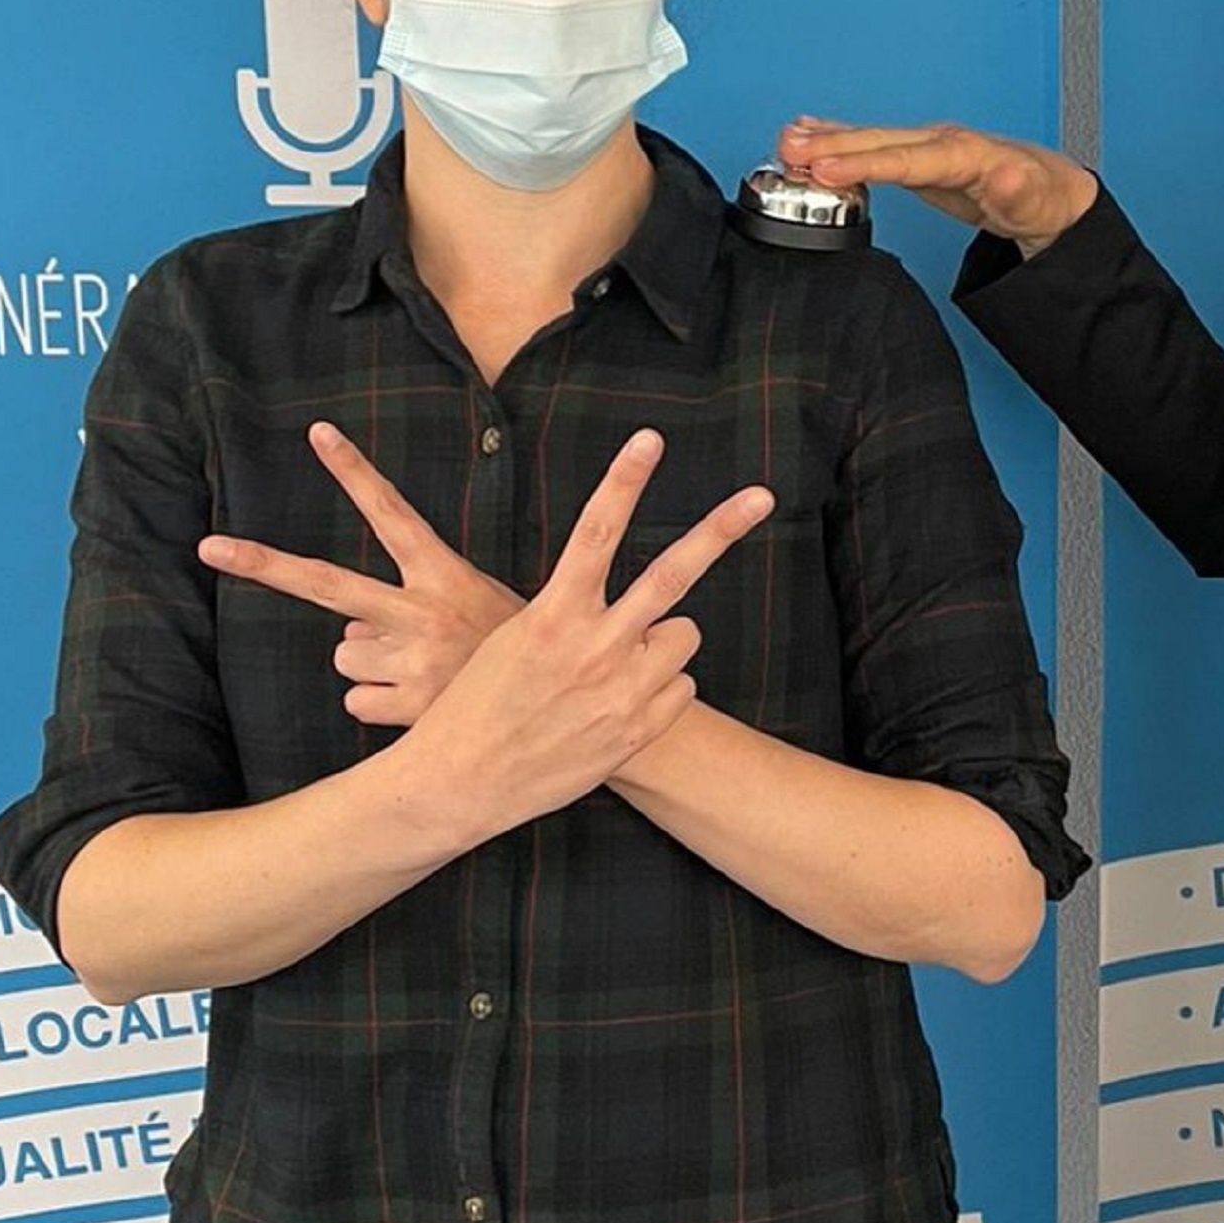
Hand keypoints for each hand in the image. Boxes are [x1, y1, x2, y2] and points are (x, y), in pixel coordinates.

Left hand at [199, 422, 524, 725]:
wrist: (566, 711)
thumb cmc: (515, 654)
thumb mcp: (488, 607)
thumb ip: (418, 606)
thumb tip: (348, 634)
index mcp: (444, 576)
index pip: (393, 513)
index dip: (355, 472)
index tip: (318, 433)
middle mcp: (421, 611)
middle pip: (325, 584)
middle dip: (261, 563)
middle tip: (208, 546)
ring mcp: (410, 658)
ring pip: (345, 656)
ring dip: (373, 667)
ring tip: (423, 673)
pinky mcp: (406, 705)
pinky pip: (357, 702)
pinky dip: (380, 708)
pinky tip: (419, 706)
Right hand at [403, 431, 771, 841]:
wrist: (462, 782)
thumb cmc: (480, 703)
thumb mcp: (514, 640)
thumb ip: (571, 614)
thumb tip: (634, 608)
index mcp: (552, 614)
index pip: (595, 532)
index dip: (624, 481)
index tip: (649, 440)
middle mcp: (593, 647)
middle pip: (670, 575)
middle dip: (719, 530)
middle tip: (761, 495)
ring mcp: (621, 691)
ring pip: (684, 635)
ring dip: (664, 642)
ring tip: (618, 665)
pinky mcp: (637, 731)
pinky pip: (681, 687)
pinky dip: (660, 691)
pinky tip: (617, 707)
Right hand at [778, 117, 1097, 255]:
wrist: (1051, 194)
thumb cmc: (1042, 198)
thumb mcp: (1038, 202)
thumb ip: (1018, 190)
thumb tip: (1005, 174)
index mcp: (967, 153)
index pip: (909, 157)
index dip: (867, 162)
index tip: (829, 168)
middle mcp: (942, 143)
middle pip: (882, 141)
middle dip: (835, 144)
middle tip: (789, 150)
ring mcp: (927, 147)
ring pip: (872, 138)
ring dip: (828, 139)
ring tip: (786, 142)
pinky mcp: (917, 158)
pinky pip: (872, 145)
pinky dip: (840, 140)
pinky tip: (812, 136)